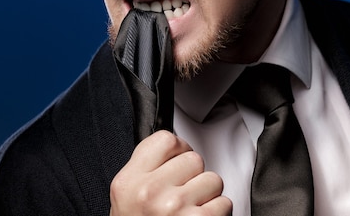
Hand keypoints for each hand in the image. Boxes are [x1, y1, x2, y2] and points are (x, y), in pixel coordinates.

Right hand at [110, 131, 231, 214]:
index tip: (177, 161)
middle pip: (193, 158)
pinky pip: (224, 203)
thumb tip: (176, 147)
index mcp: (129, 181)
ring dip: (208, 195)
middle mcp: (150, 192)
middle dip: (193, 175)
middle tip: (182, 193)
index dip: (178, 149)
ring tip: (191, 209)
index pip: (165, 140)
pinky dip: (218, 213)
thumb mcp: (125, 196)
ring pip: (213, 179)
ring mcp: (175, 208)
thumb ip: (145, 169)